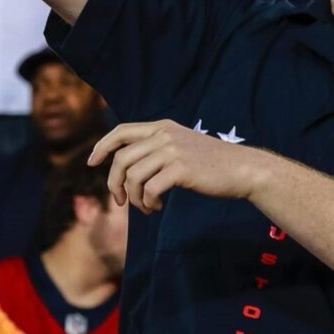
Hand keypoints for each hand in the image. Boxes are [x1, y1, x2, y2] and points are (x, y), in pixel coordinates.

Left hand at [88, 119, 258, 213]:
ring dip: (133, 198)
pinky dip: (148, 202)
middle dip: (114, 184)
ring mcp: (172, 151)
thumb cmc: (211, 163)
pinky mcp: (180, 169)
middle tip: (120, 202)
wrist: (241, 168)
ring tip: (146, 207)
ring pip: (132, 177)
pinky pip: (149, 189)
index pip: (121, 131)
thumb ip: (157, 148)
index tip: (91, 162)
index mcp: (162, 127)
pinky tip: (158, 206)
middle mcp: (164, 135)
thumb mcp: (181, 145)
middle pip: (121, 159)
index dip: (102, 146)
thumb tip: (126, 166)